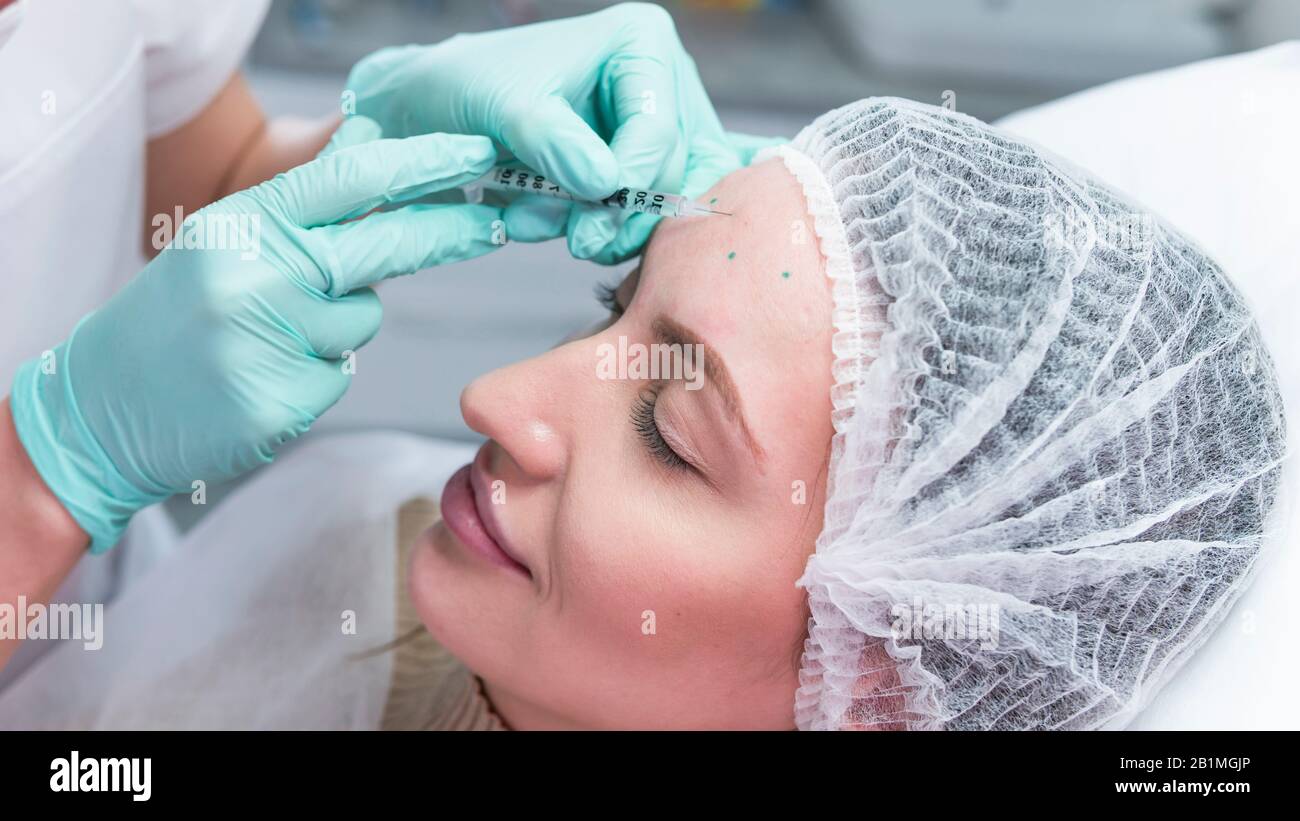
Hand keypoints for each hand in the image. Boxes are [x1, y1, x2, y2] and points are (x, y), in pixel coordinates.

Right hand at [10, 130, 504, 552]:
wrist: (101, 407)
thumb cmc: (174, 317)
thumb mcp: (226, 241)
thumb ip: (302, 206)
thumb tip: (375, 151)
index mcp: (243, 224)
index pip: (349, 182)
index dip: (421, 167)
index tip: (474, 158)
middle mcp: (257, 275)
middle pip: (382, 245)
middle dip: (447, 232)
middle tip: (493, 225)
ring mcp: (270, 341)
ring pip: (360, 321)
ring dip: (336, 327)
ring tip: (268, 337)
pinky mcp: (281, 400)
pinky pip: (337, 375)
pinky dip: (313, 375)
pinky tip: (261, 376)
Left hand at [345, 2, 747, 263]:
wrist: (436, 109)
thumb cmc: (468, 87)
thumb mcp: (505, 107)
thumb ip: (554, 143)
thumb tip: (607, 186)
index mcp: (642, 43)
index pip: (658, 129)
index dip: (629, 186)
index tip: (585, 230)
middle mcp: (662, 82)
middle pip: (672, 170)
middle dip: (620, 215)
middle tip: (577, 244)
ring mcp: (655, 128)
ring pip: (663, 201)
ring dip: (607, 229)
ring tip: (544, 227)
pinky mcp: (639, 169)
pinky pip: (642, 216)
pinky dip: (600, 233)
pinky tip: (549, 225)